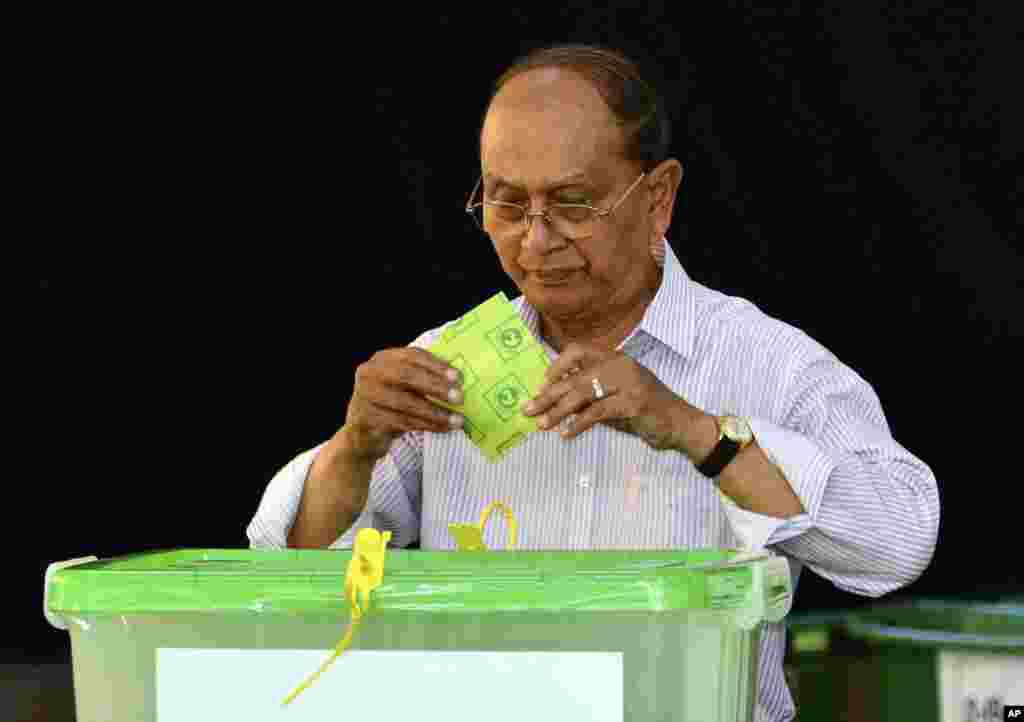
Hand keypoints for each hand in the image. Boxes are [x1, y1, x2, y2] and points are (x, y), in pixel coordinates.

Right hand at [340, 347, 464, 461]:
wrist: (362, 436)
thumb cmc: (392, 406)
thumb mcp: (404, 387)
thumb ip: (424, 378)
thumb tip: (460, 380)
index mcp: (383, 359)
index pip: (412, 356)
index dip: (436, 365)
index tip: (459, 377)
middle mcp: (370, 373)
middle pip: (407, 376)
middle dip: (436, 386)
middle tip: (460, 397)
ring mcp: (365, 396)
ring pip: (406, 402)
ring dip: (436, 412)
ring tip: (458, 420)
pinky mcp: (366, 419)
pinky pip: (402, 422)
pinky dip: (427, 425)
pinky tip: (444, 428)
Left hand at [521, 343, 704, 450]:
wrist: (681, 425)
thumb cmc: (645, 412)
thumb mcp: (614, 399)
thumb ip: (590, 396)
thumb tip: (555, 399)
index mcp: (615, 359)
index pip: (579, 350)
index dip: (557, 365)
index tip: (542, 384)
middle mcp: (620, 365)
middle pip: (575, 377)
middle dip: (549, 395)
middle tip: (529, 410)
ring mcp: (628, 382)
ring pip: (583, 393)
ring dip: (558, 411)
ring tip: (542, 424)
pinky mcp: (633, 402)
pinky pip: (598, 412)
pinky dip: (579, 423)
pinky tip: (566, 434)